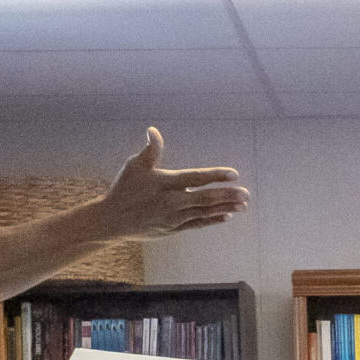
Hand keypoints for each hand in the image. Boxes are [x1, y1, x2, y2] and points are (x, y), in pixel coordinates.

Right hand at [98, 128, 250, 238]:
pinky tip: (227, 216)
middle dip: (227, 196)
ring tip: (243, 205)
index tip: (234, 174)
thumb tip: (153, 130)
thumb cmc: (124, 189)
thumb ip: (150, 150)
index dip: (215, 176)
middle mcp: (172, 202)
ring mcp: (174, 217)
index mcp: (165, 183)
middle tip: (246, 194)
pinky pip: (197, 224)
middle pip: (204, 199)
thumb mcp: (134, 165)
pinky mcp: (173, 229)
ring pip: (204, 213)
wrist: (112, 220)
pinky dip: (212, 220)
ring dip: (225, 208)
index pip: (195, 178)